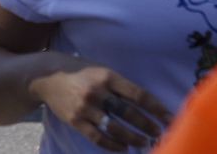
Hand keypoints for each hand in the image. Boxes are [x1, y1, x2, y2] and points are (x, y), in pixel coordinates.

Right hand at [31, 63, 170, 151]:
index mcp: (107, 76)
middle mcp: (97, 92)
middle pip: (128, 113)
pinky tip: (123, 148)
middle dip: (147, 126)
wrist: (46, 77)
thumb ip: (120, 85)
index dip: (156, 108)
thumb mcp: (100, 70)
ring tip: (143, 142)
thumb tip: (147, 104)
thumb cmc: (80, 72)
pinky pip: (97, 137)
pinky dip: (113, 145)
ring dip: (133, 138)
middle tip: (159, 134)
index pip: (138, 95)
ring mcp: (85, 107)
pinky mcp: (75, 120)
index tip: (169, 119)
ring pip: (114, 128)